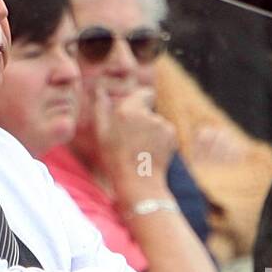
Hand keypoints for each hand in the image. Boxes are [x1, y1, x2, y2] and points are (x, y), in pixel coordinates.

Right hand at [93, 86, 175, 205]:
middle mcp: (146, 114)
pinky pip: (167, 132)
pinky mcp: (171, 134)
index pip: (145, 93)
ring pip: (158, 122)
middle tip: (135, 139)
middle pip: (150, 110)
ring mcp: (160, 123)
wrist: (138, 181)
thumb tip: (100, 90)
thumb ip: (101, 108)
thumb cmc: (115, 159)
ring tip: (142, 148)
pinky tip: (152, 152)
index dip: (143, 101)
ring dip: (153, 131)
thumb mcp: (102, 134)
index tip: (138, 112)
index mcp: (127, 111)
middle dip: (145, 120)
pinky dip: (162, 139)